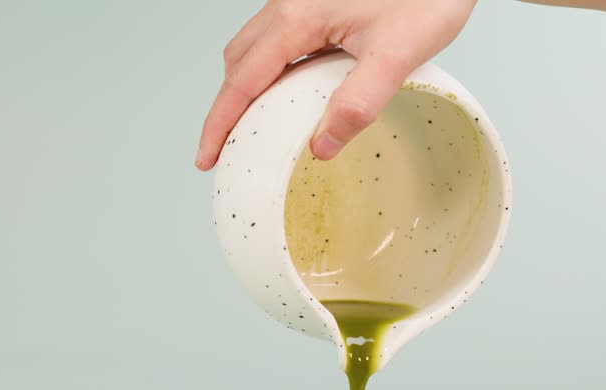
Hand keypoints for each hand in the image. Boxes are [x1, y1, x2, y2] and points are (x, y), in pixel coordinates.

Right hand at [196, 0, 477, 169]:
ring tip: (255, 125)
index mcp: (296, 18)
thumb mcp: (398, 55)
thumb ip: (358, 103)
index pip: (241, 82)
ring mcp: (298, 0)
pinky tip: (289, 91)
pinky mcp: (314, 1)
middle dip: (226, 108)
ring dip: (246, 87)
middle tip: (227, 148)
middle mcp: (288, 5)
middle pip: (237, 63)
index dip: (220, 125)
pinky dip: (268, 70)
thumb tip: (322, 145)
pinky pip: (274, 38)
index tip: (207, 157)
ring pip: (252, 48)